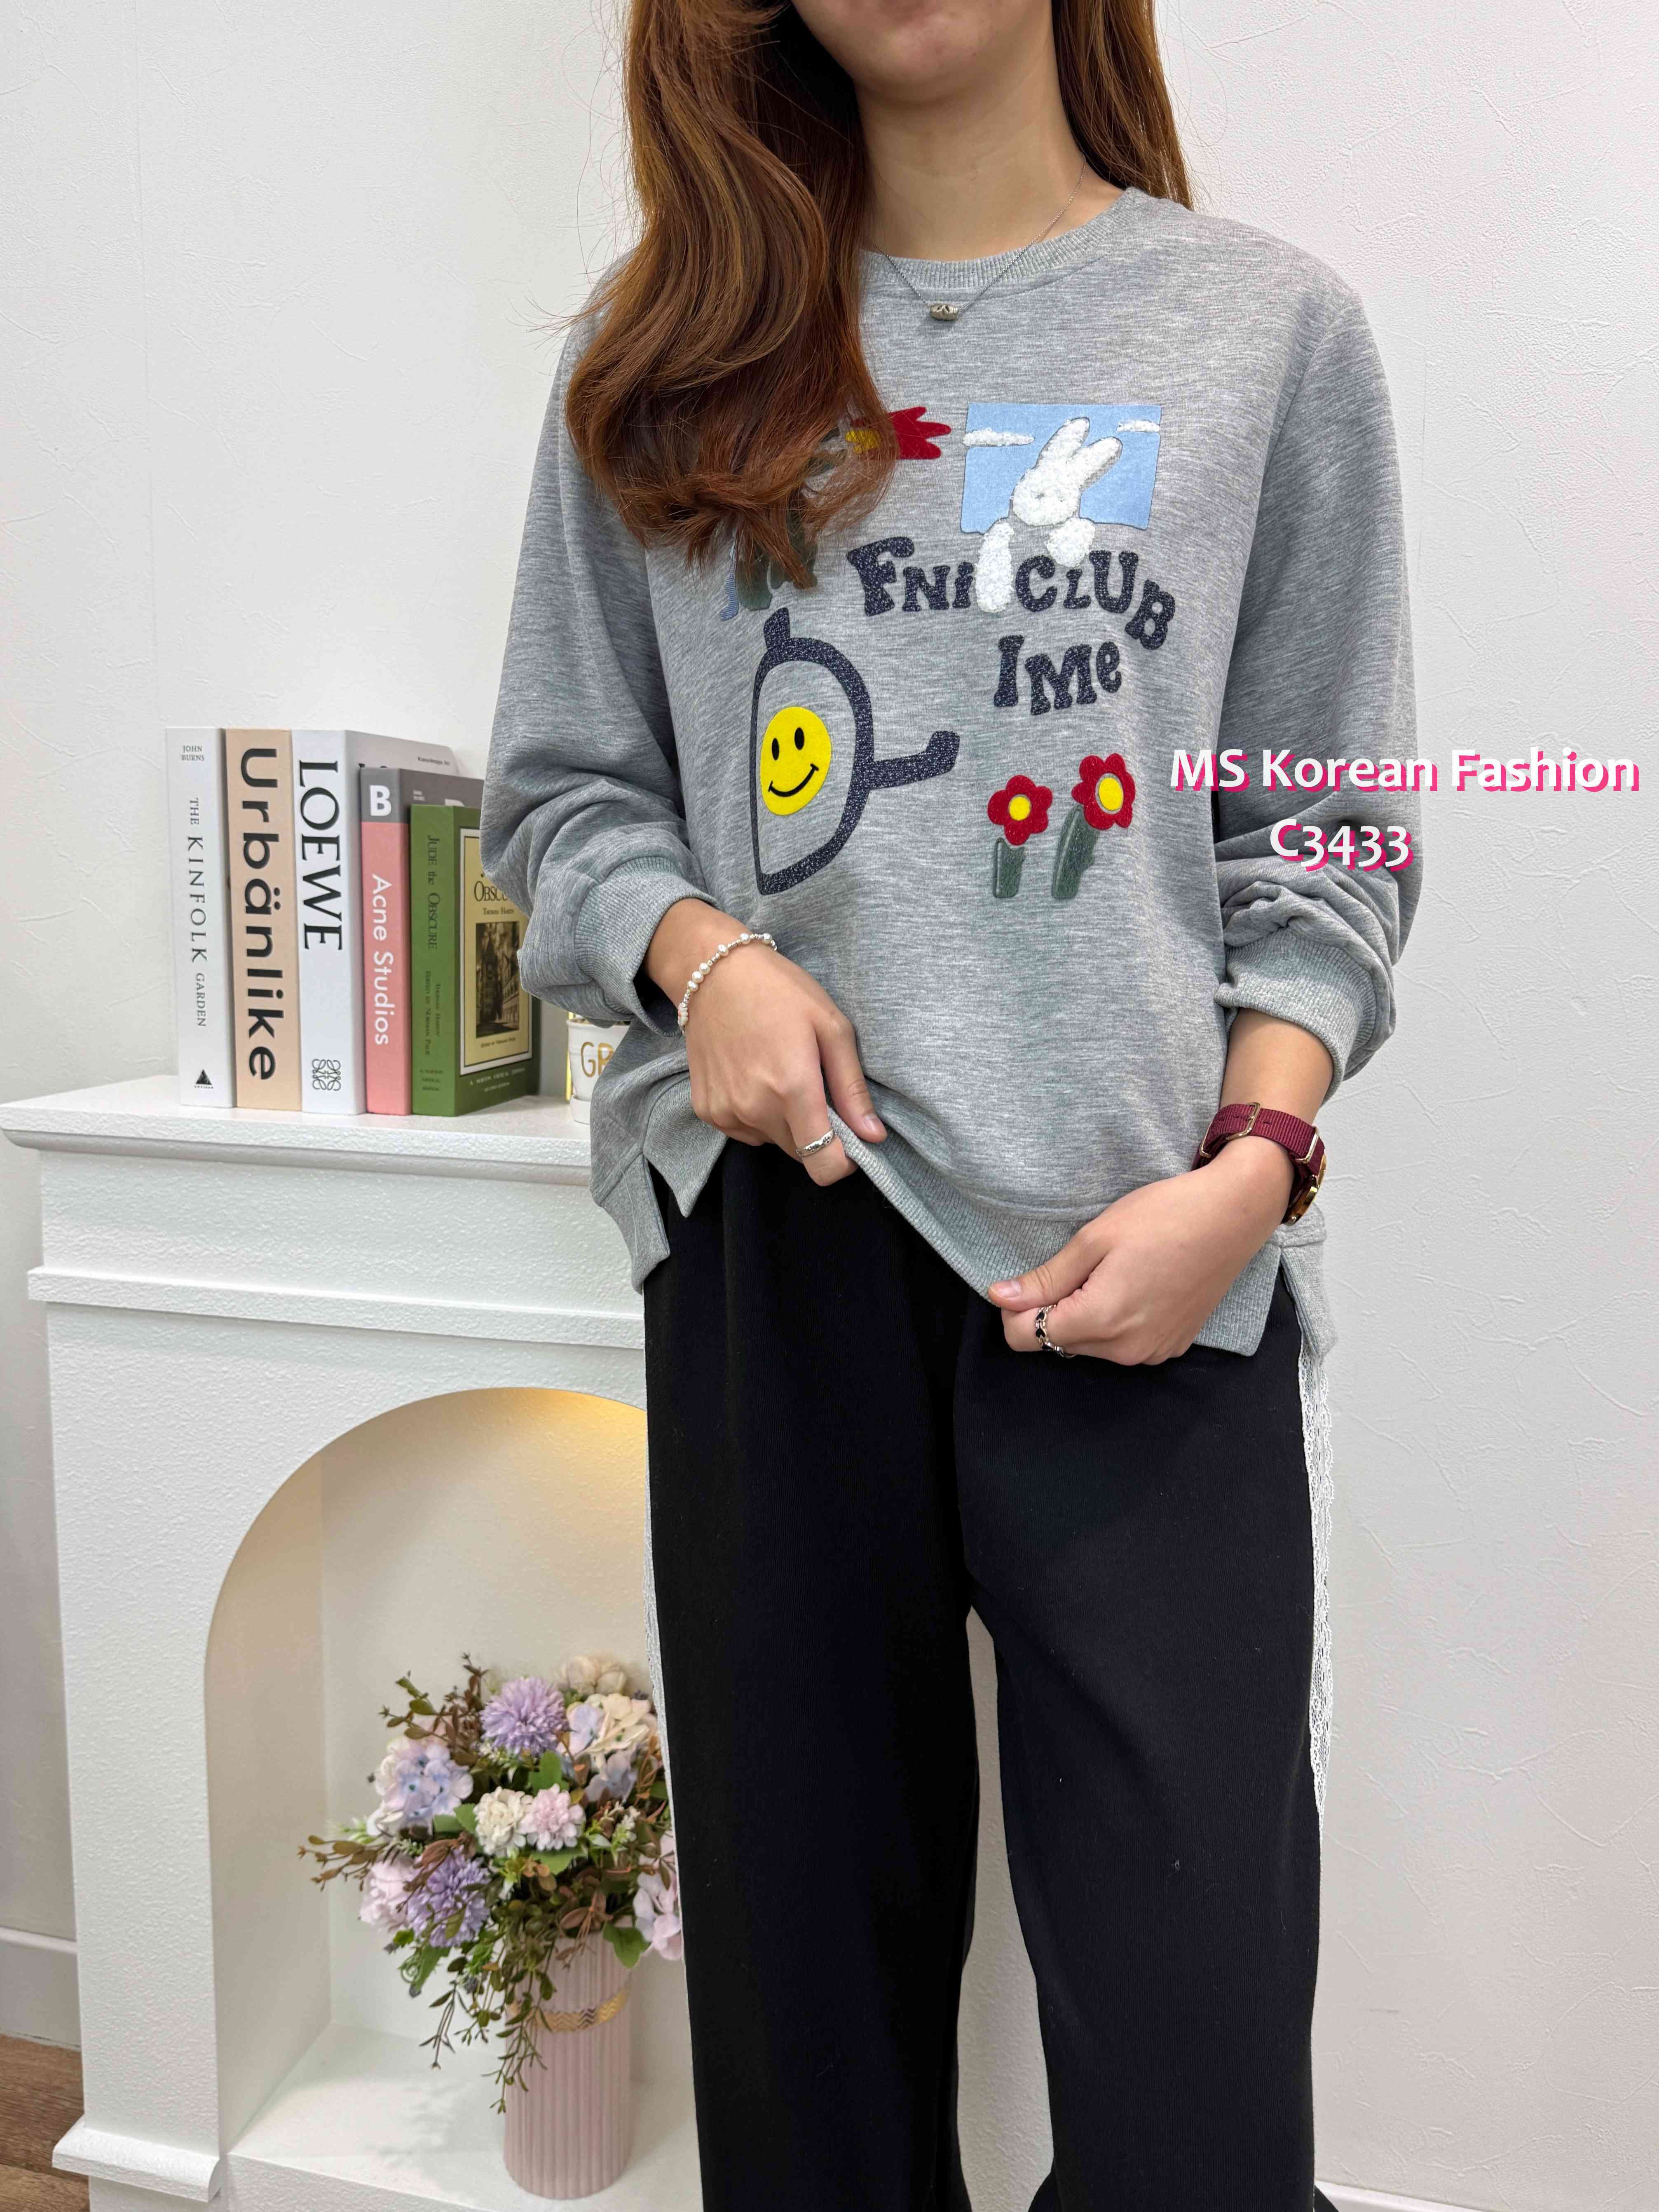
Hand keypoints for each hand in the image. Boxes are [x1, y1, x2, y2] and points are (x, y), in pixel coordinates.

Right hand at [646, 899, 885, 1185]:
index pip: (822, 1164)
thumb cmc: (780, 991)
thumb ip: (852, 1088)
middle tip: (812, 1085)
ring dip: (785, 1122)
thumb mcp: (831, 1028)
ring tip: (779, 1074)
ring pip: (773, 1141)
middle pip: (800, 1152)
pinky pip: (745, 1132)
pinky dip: (756, 1115)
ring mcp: (726, 1113)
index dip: (843, 1161)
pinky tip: (754, 1076)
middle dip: (815, 1131)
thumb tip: (874, 1136)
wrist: (713, 972)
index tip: (850, 1139)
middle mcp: (755, 1109)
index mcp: (792, 1089)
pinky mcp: (706, 1110)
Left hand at [988, 1138, 1294, 1362]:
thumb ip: (1046, 1277)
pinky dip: (1116, 1321)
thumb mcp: (1095, 1238)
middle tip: (1082, 1266)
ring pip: (1090, 1346)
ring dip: (1085, 1316)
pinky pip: (1122, 1345)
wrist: (1233, 1216)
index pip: (1027, 1339)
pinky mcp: (1171, 1347)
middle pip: (1057, 1344)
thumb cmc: (1164, 1216)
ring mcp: (1153, 1352)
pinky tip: (1136, 1285)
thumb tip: (1000, 1296)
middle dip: (1054, 1310)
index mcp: (1102, 1320)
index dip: (1018, 1308)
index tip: (1036, 1277)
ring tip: (1113, 1272)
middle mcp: (1127, 1349)